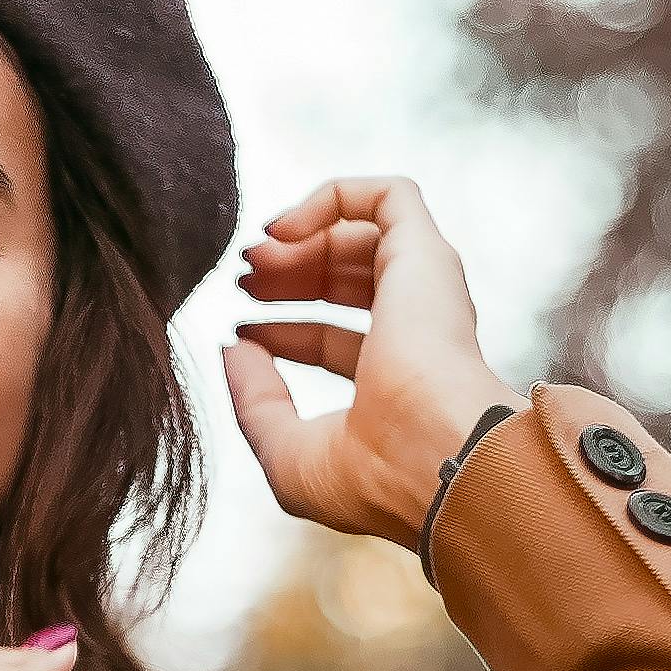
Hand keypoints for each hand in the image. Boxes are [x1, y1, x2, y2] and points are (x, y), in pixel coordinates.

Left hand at [223, 177, 520, 543]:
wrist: (434, 458)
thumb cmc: (372, 475)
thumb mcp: (288, 453)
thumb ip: (256, 403)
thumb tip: (235, 348)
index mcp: (394, 382)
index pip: (333, 339)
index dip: (281, 329)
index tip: (239, 329)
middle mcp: (417, 331)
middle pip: (345, 282)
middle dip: (286, 273)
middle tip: (240, 279)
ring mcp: (425, 290)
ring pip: (361, 235)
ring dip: (298, 238)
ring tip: (252, 255)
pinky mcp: (426, 252)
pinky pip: (386, 194)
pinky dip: (329, 198)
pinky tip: (282, 229)